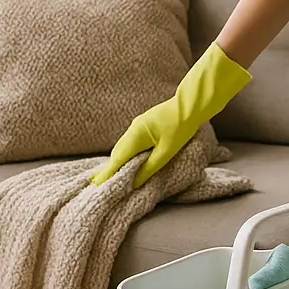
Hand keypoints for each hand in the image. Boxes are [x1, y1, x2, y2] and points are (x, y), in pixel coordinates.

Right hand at [89, 42, 251, 188]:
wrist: (192, 103)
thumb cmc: (182, 126)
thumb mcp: (167, 150)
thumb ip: (150, 167)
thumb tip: (134, 183)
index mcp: (136, 134)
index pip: (117, 158)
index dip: (107, 173)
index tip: (96, 185)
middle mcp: (133, 128)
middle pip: (118, 152)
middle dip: (110, 168)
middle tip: (99, 184)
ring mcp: (138, 125)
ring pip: (124, 146)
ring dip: (119, 161)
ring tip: (112, 176)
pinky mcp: (145, 124)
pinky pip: (131, 142)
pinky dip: (127, 153)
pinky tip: (129, 160)